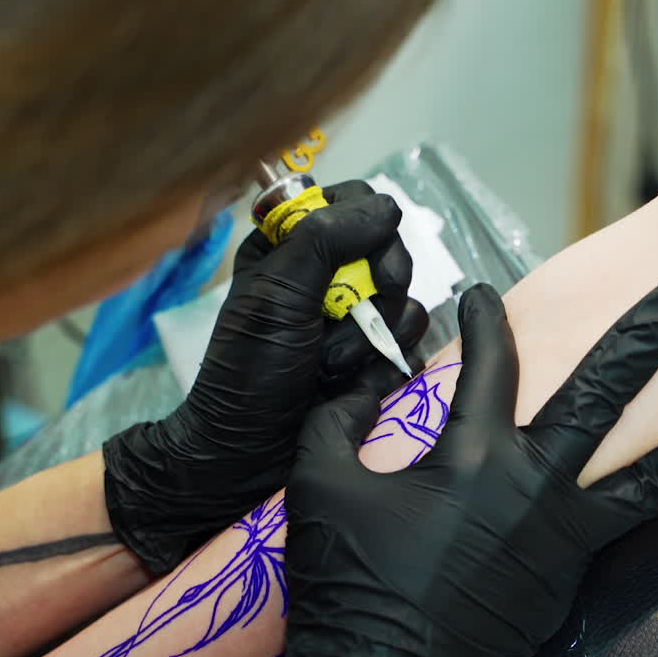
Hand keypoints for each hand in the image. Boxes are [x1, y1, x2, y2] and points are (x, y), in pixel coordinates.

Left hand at [104, 181, 427, 573]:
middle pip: (391, 251)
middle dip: (374, 290)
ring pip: (406, 301)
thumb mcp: (279, 293)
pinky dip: (382, 367)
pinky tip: (351, 386)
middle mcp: (326, 276)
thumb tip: (388, 206)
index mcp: (291, 246)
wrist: (247, 453)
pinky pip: (410, 344)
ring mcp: (353, 319)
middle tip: (349, 314)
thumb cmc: (250, 369)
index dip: (368, 224)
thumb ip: (329, 237)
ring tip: (328, 367)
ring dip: (368, 340)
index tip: (362, 253)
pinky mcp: (374, 357)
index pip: (353, 203)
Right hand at [283, 279, 657, 656]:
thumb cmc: (351, 576)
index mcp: (470, 455)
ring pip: (651, 477)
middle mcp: (532, 484)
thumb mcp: (323, 485)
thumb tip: (367, 396)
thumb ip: (341, 423)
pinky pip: (626, 523)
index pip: (490, 363)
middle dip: (647, 337)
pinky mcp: (570, 571)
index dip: (486, 319)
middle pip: (604, 395)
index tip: (484, 296)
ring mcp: (561, 532)